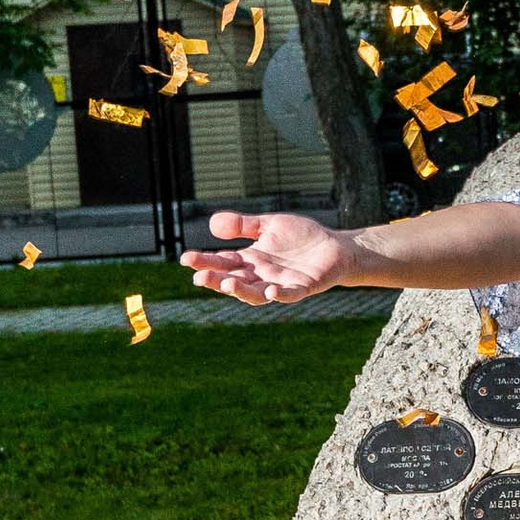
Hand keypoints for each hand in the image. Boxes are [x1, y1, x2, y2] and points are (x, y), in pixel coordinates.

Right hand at [181, 208, 356, 305]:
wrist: (334, 246)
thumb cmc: (301, 237)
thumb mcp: (269, 225)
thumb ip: (243, 225)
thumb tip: (212, 223)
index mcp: (251, 259)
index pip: (223, 262)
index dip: (204, 261)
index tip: (185, 258)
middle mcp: (261, 275)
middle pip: (233, 280)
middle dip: (215, 279)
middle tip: (198, 277)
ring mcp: (279, 283)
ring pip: (255, 293)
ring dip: (240, 291)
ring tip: (226, 284)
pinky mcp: (301, 287)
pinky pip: (288, 295)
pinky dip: (279, 295)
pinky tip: (270, 292)